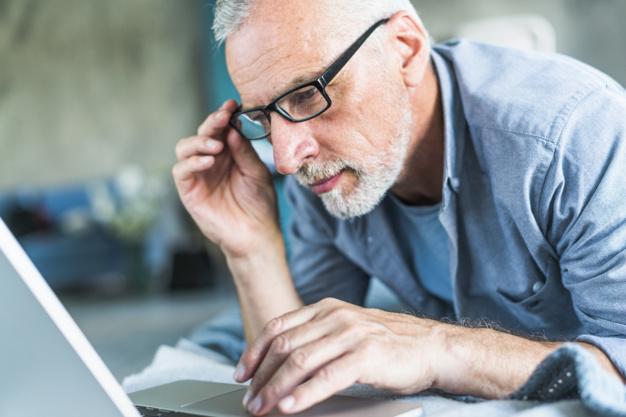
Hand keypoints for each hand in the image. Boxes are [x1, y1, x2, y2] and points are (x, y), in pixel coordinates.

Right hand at [172, 100, 278, 257]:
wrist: (256, 235)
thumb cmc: (260, 205)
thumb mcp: (257, 173)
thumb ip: (245, 152)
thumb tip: (233, 129)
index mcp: (228, 154)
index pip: (220, 129)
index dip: (223, 115)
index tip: (232, 104)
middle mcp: (211, 161)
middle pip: (202, 133)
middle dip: (211, 122)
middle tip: (223, 116)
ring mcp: (198, 176)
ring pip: (185, 148)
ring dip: (199, 141)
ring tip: (216, 145)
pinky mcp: (189, 191)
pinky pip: (181, 171)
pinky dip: (192, 162)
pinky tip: (208, 161)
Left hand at [233, 298, 439, 414]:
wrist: (432, 346)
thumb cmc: (389, 343)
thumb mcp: (347, 329)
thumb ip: (317, 337)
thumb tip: (282, 363)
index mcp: (326, 308)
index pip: (278, 326)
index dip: (254, 351)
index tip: (241, 373)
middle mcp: (335, 316)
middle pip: (284, 345)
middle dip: (260, 375)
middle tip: (249, 399)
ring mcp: (351, 334)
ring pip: (300, 361)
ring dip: (275, 388)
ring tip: (262, 407)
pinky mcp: (367, 355)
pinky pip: (327, 377)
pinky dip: (304, 394)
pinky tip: (290, 406)